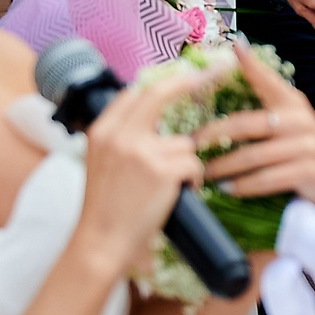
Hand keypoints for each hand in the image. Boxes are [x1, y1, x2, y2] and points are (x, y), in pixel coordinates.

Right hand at [72, 62, 227, 275]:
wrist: (100, 243)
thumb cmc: (104, 209)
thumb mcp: (100, 164)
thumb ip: (121, 139)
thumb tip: (152, 124)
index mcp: (101, 132)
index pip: (134, 93)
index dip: (161, 83)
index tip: (182, 75)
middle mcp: (120, 136)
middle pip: (160, 93)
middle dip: (189, 80)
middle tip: (214, 71)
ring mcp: (141, 151)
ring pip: (185, 143)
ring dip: (186, 164)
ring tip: (169, 189)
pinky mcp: (162, 170)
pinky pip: (193, 165)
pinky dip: (192, 181)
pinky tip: (177, 196)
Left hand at [195, 42, 314, 211]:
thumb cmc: (293, 151)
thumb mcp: (281, 126)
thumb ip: (255, 113)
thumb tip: (220, 90)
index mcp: (290, 102)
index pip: (268, 80)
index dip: (252, 64)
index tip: (235, 46)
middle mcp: (301, 120)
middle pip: (249, 124)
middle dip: (214, 134)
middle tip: (189, 145)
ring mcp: (309, 146)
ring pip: (256, 155)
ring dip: (224, 166)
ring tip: (202, 173)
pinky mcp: (313, 171)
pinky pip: (270, 178)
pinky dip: (244, 186)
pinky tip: (228, 189)